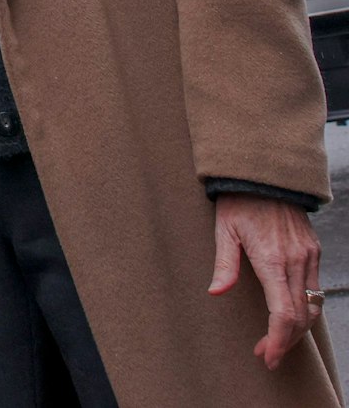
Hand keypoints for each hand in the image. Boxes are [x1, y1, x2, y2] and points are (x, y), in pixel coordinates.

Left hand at [208, 194, 322, 369]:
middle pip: (300, 317)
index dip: (277, 340)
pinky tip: (287, 316)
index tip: (267, 356)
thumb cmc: (238, 201)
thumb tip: (216, 293)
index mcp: (272, 258)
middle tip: (266, 354)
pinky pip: (314, 289)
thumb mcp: (223, 230)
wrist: (264, 173)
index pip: (283, 313)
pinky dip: (304, 309)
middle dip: (285, 341)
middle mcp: (296, 260)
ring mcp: (308, 256)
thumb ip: (224, 264)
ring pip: (312, 306)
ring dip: (296, 329)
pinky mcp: (312, 251)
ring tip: (275, 341)